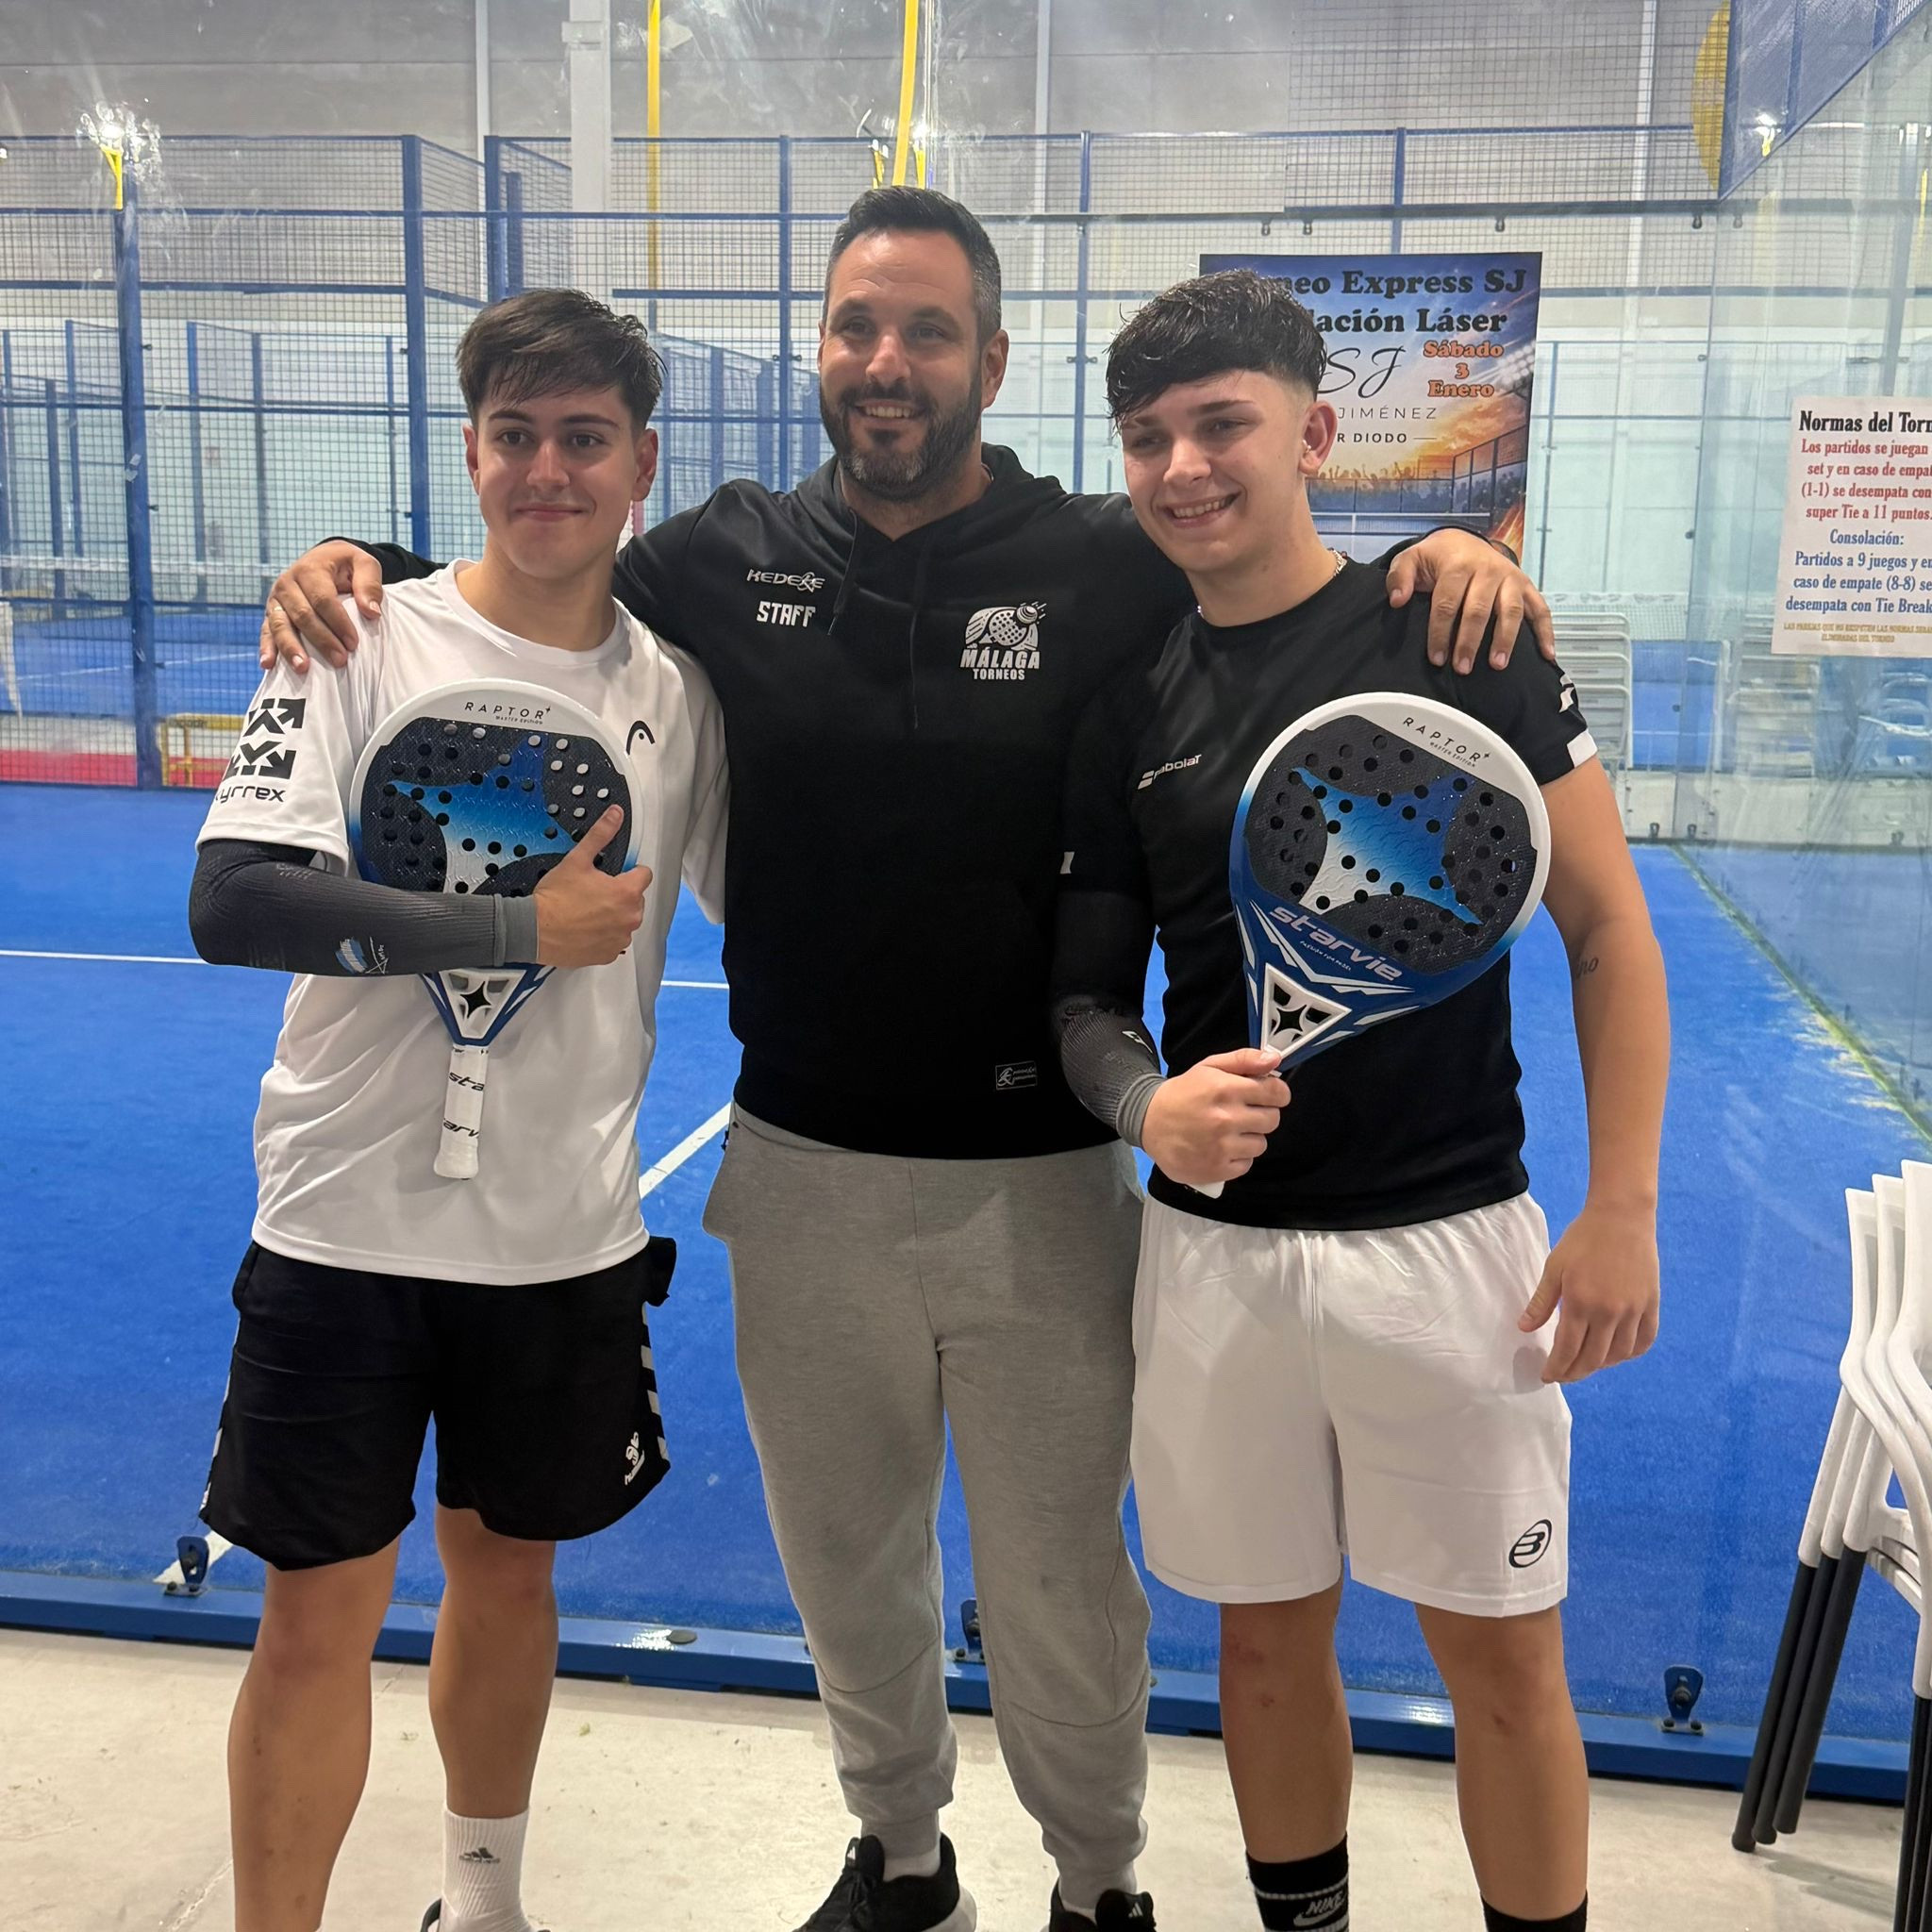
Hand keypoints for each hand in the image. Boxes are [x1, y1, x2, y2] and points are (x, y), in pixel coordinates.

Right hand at [257, 541, 384, 672]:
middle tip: (340, 661)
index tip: (353, 643)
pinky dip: (267, 647)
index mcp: (310, 570)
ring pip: (280, 625)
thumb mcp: (364, 564)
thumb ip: (369, 584)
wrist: (324, 558)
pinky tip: (268, 664)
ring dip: (291, 647)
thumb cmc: (346, 565)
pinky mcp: (270, 612)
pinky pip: (266, 630)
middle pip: (302, 615)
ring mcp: (276, 599)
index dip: (338, 623)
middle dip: (322, 640)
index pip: (323, 599)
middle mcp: (288, 583)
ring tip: (302, 668)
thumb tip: (372, 612)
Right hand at [532, 808, 651, 966]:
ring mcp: (620, 938)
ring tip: (586, 912)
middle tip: (593, 893)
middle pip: (636, 899)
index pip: (644, 875)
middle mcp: (630, 917)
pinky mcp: (608, 954)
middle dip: (620, 894)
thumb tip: (616, 814)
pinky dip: (603, 935)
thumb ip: (600, 835)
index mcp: (627, 892)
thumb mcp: (577, 859)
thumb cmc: (555, 897)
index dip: (627, 872)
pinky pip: (614, 940)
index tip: (612, 875)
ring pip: (625, 920)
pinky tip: (585, 928)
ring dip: (613, 916)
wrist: (533, 930)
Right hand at [1142, 1048, 1288, 1189]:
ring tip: (1229, 1132)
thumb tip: (1276, 1059)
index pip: (1276, 1093)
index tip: (1269, 1095)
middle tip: (1243, 1113)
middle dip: (1262, 1114)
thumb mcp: (1209, 1067)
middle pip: (1272, 1120)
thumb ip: (1244, 1060)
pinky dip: (1238, 1157)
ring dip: (1249, 1138)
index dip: (1277, 1093)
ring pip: (1261, 1144)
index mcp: (1225, 1089)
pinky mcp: (1217, 1169)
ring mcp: (1222, 1147)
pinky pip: (1247, 1164)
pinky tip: (1222, 1148)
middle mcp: (1226, 1119)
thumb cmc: (1183, 1093)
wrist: (1148, 1122)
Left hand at [1386, 530, 1554, 674]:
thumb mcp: (1412, 558)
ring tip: (1497, 664)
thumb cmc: (1437, 558)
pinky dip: (1546, 632)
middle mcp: (1489, 569)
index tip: (1436, 657)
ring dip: (1505, 639)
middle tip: (1462, 667)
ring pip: (1511, 611)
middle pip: (1479, 609)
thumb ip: (1400, 576)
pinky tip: (1547, 654)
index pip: (1448, 602)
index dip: (1440, 631)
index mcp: (1459, 564)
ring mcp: (1511, 578)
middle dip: (1470, 641)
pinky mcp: (1526, 586)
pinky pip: (1540, 609)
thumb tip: (1397, 599)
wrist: (1463, 541)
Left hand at [1520, 1202, 1659, 1383]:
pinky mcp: (1651, 1304)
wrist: (1622, 1217)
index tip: (1548, 1376)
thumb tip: (1525, 1329)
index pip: (1568, 1350)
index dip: (1557, 1368)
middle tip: (1564, 1375)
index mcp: (1581, 1303)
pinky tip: (1616, 1353)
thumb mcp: (1554, 1267)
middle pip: (1593, 1358)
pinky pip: (1644, 1340)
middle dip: (1575, 1372)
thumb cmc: (1583, 1239)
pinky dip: (1630, 1353)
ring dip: (1601, 1365)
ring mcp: (1634, 1310)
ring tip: (1586, 1364)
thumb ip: (1541, 1302)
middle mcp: (1610, 1313)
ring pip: (1619, 1354)